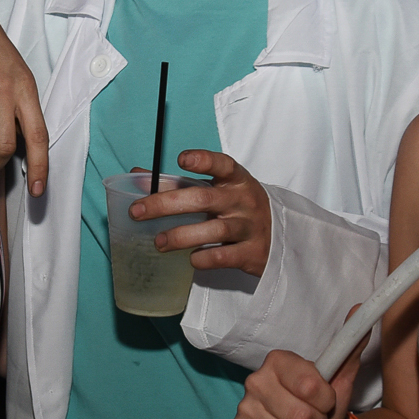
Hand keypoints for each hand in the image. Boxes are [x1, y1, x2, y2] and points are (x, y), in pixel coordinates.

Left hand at [132, 150, 271, 275]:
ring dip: (181, 236)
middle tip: (138, 212)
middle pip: (204, 198)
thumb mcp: (217, 191)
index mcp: (236, 181)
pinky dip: (204, 258)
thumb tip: (137, 176)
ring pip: (214, 229)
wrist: (280, 238)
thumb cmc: (238, 209)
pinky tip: (191, 259)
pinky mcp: (251, 253)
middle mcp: (244, 201)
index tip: (182, 159)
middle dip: (166, 204)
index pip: (223, 165)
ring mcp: (249, 227)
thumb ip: (179, 184)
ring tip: (159, 242)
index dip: (204, 161)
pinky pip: (224, 256)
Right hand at [228, 346, 358, 418]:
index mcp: (278, 361)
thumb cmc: (324, 406)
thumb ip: (349, 347)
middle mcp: (255, 380)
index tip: (326, 402)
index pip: (309, 386)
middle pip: (300, 416)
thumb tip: (358, 310)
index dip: (326, 401)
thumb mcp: (341, 378)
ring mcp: (243, 407)